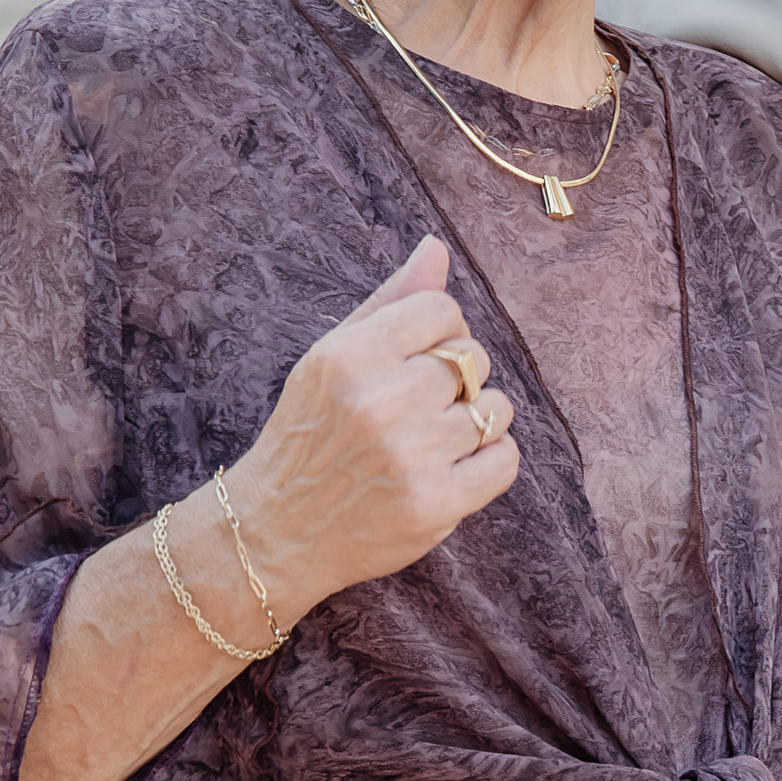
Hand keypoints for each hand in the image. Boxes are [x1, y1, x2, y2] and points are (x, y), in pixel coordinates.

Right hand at [222, 237, 518, 611]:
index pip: (443, 311)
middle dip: (458, 380)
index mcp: (350, 357)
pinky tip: (453, 468)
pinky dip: (490, 462)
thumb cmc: (308, 436)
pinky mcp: (434, 505)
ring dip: (476, 422)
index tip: (418, 361)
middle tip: (419, 409)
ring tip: (434, 441)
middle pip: (473, 359)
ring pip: (497, 408)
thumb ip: (389, 303)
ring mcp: (410, 457)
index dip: (441, 334)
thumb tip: (437, 248)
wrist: (276, 531)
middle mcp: (380, 403)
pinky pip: (505, 460)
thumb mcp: (332, 359)